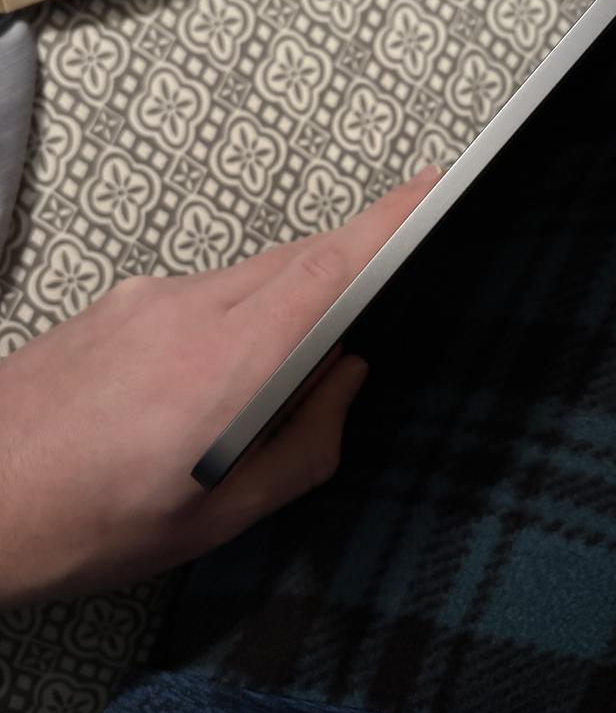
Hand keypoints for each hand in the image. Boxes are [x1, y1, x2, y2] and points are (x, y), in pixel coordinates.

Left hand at [0, 165, 441, 607]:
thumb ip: (302, 447)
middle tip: (387, 286)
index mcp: (224, 370)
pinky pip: (211, 286)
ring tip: (286, 368)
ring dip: (294, 297)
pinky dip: (244, 310)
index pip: (327, 269)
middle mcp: (188, 312)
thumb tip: (346, 380)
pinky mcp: (124, 299)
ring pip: (256, 272)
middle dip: (354, 261)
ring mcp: (149, 297)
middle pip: (300, 259)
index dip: (389, 222)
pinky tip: (221, 370)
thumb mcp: (214, 517)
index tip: (434, 189)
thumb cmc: (83, 522)